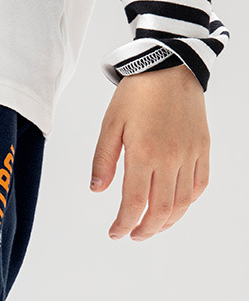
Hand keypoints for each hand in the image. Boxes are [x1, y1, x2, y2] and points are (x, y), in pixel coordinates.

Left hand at [90, 62, 209, 239]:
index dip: (124, 225)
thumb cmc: (137, 93)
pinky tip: (174, 206)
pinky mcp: (203, 148)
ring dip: (166, 222)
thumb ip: (103, 161)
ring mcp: (190, 154)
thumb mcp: (110, 125)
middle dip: (145, 231)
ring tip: (152, 226)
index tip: (115, 233)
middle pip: (160, 212)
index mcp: (144, 154)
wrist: (170, 65)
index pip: (134, 204)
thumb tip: (97, 190)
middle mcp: (170, 158)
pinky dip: (188, 202)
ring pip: (182, 203)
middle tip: (133, 235)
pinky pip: (200, 185)